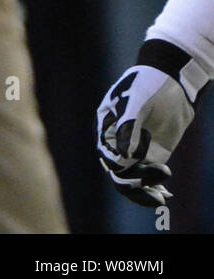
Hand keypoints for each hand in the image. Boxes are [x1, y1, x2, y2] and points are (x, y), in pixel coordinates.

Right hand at [96, 56, 197, 206]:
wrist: (172, 80)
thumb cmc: (149, 85)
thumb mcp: (137, 101)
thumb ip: (129, 126)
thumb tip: (127, 156)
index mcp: (106, 126)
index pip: (108, 155)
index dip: (122, 163)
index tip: (140, 157)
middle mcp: (117, 140)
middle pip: (118, 171)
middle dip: (134, 183)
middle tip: (155, 191)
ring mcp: (135, 147)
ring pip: (132, 177)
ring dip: (144, 190)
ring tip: (162, 198)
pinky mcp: (152, 152)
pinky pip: (148, 175)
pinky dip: (155, 186)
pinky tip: (166, 196)